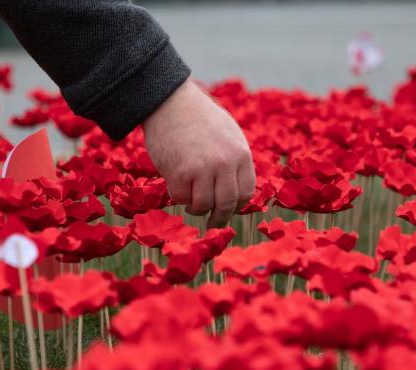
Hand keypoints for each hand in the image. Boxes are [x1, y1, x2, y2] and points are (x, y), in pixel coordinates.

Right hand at [143, 80, 254, 227]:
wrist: (170, 102)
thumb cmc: (199, 117)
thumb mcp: (228, 133)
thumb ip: (235, 160)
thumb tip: (236, 190)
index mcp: (240, 153)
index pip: (245, 192)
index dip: (236, 205)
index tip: (228, 208)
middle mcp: (224, 163)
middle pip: (226, 204)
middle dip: (219, 218)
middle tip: (212, 222)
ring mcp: (202, 169)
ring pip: (203, 205)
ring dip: (196, 209)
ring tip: (191, 203)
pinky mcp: (179, 173)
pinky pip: (181, 198)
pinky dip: (178, 197)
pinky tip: (176, 185)